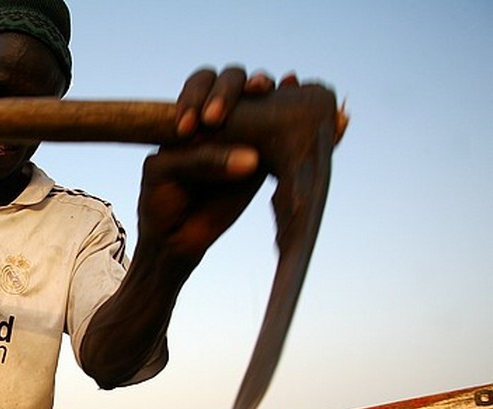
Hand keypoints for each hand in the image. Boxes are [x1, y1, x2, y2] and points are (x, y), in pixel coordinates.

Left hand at [137, 67, 297, 266]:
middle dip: (239, 87)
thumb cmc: (161, 199)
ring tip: (289, 86)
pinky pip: (289, 141)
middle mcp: (220, 118)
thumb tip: (253, 159)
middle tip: (248, 96)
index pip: (204, 83)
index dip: (207, 91)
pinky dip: (313, 128)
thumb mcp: (168, 174)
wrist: (173, 238)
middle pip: (237, 83)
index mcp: (191, 113)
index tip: (202, 123)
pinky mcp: (264, 161)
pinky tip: (334, 119)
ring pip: (267, 104)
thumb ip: (202, 161)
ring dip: (281, 92)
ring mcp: (244, 136)